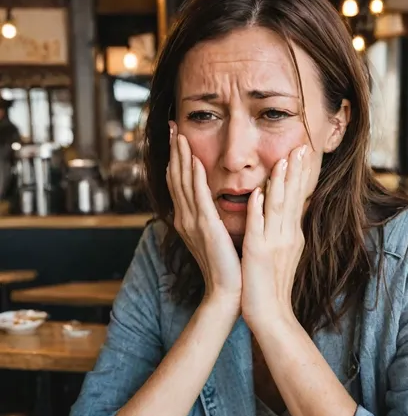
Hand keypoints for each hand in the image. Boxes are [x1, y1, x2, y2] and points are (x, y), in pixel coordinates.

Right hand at [166, 123, 241, 306]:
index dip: (175, 159)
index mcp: (187, 220)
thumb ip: (210, 216)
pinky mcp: (206, 228)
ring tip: (179, 134)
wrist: (228, 290)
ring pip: (183, 183)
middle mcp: (185, 219)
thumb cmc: (226, 265)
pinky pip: (198, 198)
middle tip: (171, 126)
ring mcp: (193, 223)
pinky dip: (194, 178)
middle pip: (175, 177)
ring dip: (181, 157)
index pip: (178, 183)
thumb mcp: (215, 235)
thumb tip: (213, 201)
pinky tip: (193, 160)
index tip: (176, 137)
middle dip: (173, 150)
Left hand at [241, 144, 316, 330]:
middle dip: (297, 171)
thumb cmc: (272, 285)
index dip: (301, 176)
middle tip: (302, 147)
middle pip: (294, 198)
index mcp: (292, 235)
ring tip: (284, 159)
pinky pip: (259, 226)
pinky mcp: (259, 253)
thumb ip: (284, 231)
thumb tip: (286, 212)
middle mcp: (288, 235)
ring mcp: (274, 243)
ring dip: (281, 182)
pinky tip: (258, 192)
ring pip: (279, 207)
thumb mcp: (283, 253)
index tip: (303, 154)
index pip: (298, 199)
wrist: (271, 314)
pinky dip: (259, 209)